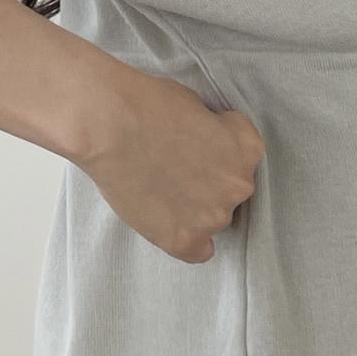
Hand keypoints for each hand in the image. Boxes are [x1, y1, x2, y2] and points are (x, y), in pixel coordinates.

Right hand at [78, 68, 264, 264]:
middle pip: (230, 191)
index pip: (243, 158)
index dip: (217, 152)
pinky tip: (168, 224)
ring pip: (212, 219)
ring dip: (194, 209)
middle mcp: (239, 186)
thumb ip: (212, 134)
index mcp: (247, 150)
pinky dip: (186, 240)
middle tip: (174, 170)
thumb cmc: (148, 104)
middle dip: (208, 182)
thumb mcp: (198, 106)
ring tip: (159, 191)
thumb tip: (203, 146)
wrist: (109, 126)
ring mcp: (213, 216)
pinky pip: (199, 251)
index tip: (195, 148)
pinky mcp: (184, 239)